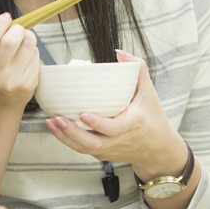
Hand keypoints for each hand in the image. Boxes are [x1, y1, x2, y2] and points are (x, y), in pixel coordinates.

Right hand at [0, 13, 40, 108]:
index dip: (0, 23)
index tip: (6, 18)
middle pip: (10, 41)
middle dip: (17, 28)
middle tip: (16, 28)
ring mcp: (12, 81)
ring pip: (28, 45)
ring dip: (27, 35)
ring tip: (23, 38)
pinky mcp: (28, 84)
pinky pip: (35, 56)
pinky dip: (32, 49)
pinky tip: (25, 54)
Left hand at [44, 50, 186, 178]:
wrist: (158, 149)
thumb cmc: (153, 117)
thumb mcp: (149, 92)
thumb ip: (137, 69)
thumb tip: (119, 52)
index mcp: (132, 124)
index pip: (113, 128)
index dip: (98, 123)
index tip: (83, 114)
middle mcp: (120, 141)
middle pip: (93, 143)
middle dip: (72, 133)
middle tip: (57, 118)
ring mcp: (110, 150)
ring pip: (84, 150)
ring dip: (65, 138)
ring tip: (51, 122)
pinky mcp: (103, 155)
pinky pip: (83, 150)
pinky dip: (68, 141)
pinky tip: (56, 128)